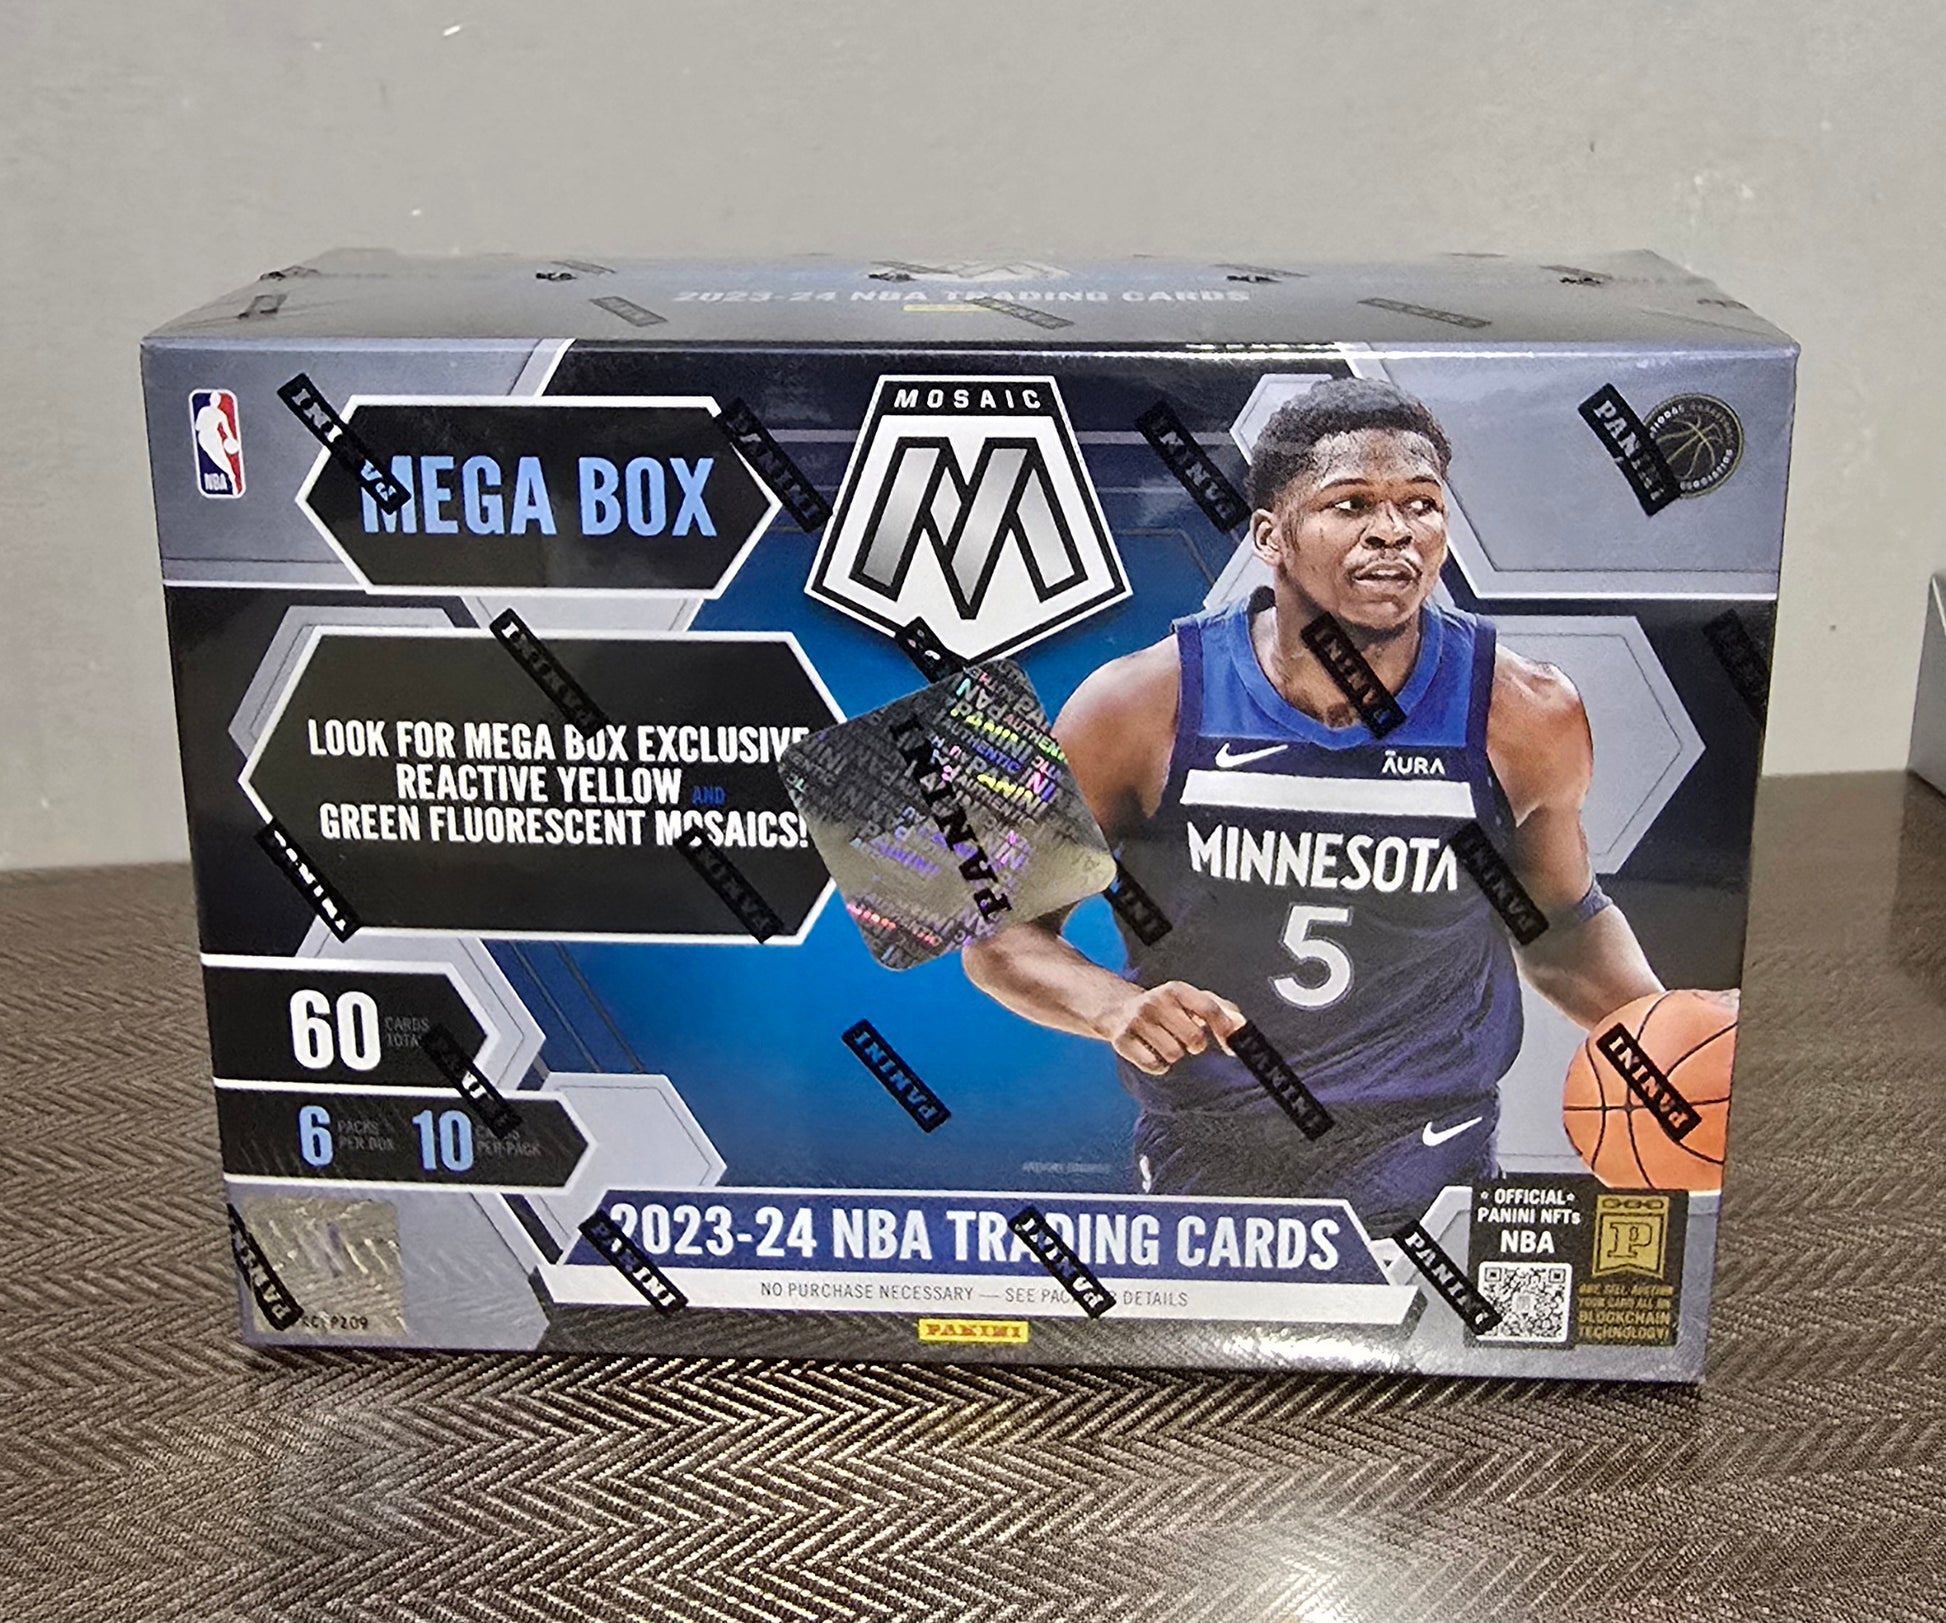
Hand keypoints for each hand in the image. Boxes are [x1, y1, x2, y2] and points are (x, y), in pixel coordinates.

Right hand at [1096, 981, 1246, 1075]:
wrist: (1118, 1010)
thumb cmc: (1165, 1008)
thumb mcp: (1191, 1000)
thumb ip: (1221, 1010)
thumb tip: (1242, 1027)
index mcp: (1176, 989)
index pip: (1208, 1008)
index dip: (1224, 1028)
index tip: (1231, 1045)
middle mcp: (1155, 1002)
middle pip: (1194, 1038)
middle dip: (1194, 1044)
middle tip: (1184, 1037)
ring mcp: (1137, 1021)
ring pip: (1174, 1054)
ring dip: (1175, 1054)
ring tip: (1166, 1042)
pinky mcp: (1123, 1041)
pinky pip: (1155, 1066)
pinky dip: (1158, 1065)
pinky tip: (1152, 1051)